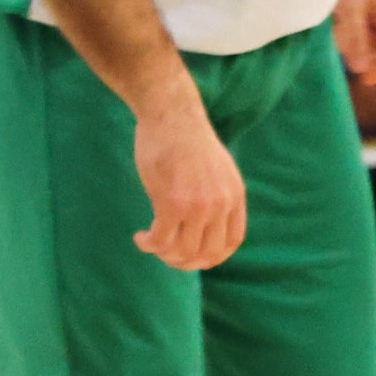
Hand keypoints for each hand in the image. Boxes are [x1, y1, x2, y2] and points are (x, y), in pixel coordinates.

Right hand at [130, 81, 247, 270]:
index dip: (212, 257)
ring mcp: (198, 206)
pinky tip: (141, 238)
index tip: (192, 256)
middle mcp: (220, 204)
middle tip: (166, 254)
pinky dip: (149, 244)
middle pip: (206, 254)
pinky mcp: (171, 203)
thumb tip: (206, 223)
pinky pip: (161, 240)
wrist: (172, 114)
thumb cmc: (187, 140)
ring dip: (163, 254)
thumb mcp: (216, 169)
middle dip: (185, 262)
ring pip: (182, 251)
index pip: (231, 243)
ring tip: (151, 243)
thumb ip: (218, 195)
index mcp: (234, 196)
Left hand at [332, 0, 375, 83]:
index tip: (365, 78)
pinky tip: (329, 31)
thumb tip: (360, 68)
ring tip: (335, 44)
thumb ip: (355, 38)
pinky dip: (344, 35)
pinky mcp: (352, 3)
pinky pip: (354, 28)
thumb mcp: (349, 6)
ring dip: (354, 47)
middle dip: (368, 58)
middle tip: (345, 60)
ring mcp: (368, 8)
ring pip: (368, 39)